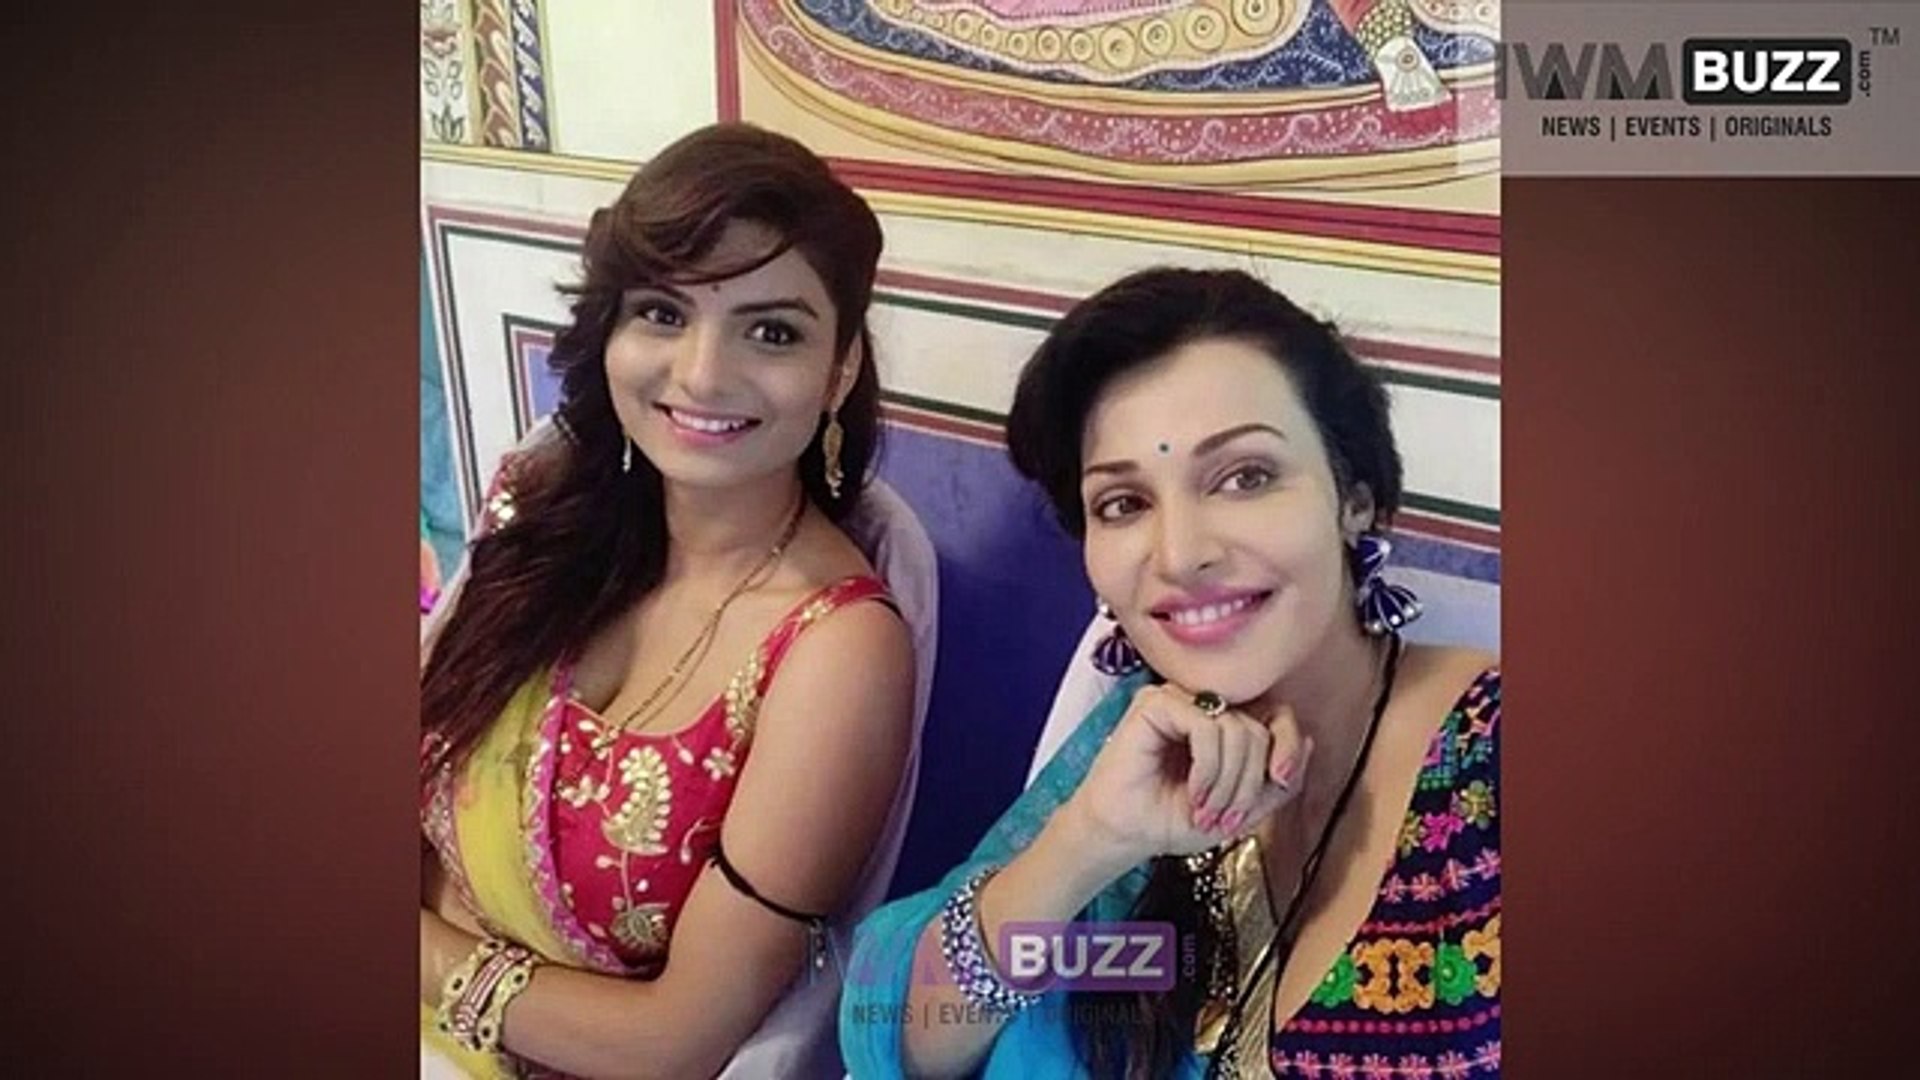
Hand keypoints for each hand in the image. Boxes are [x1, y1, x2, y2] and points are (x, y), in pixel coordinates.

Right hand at [1063, 684, 1312, 867]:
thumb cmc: (1170, 820)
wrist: (1124, 835)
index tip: (1282, 778)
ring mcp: (1179, 700)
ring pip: (1237, 728)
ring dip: (1228, 781)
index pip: (1276, 713)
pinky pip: (1207, 726)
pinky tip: (1194, 790)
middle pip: (1259, 728)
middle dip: (1250, 782)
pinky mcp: (1156, 703)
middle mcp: (1203, 705)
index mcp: (1224, 723)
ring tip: (1206, 809)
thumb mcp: (1241, 809)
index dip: (1288, 743)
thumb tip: (1308, 744)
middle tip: (1227, 816)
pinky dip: (1208, 767)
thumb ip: (1276, 783)